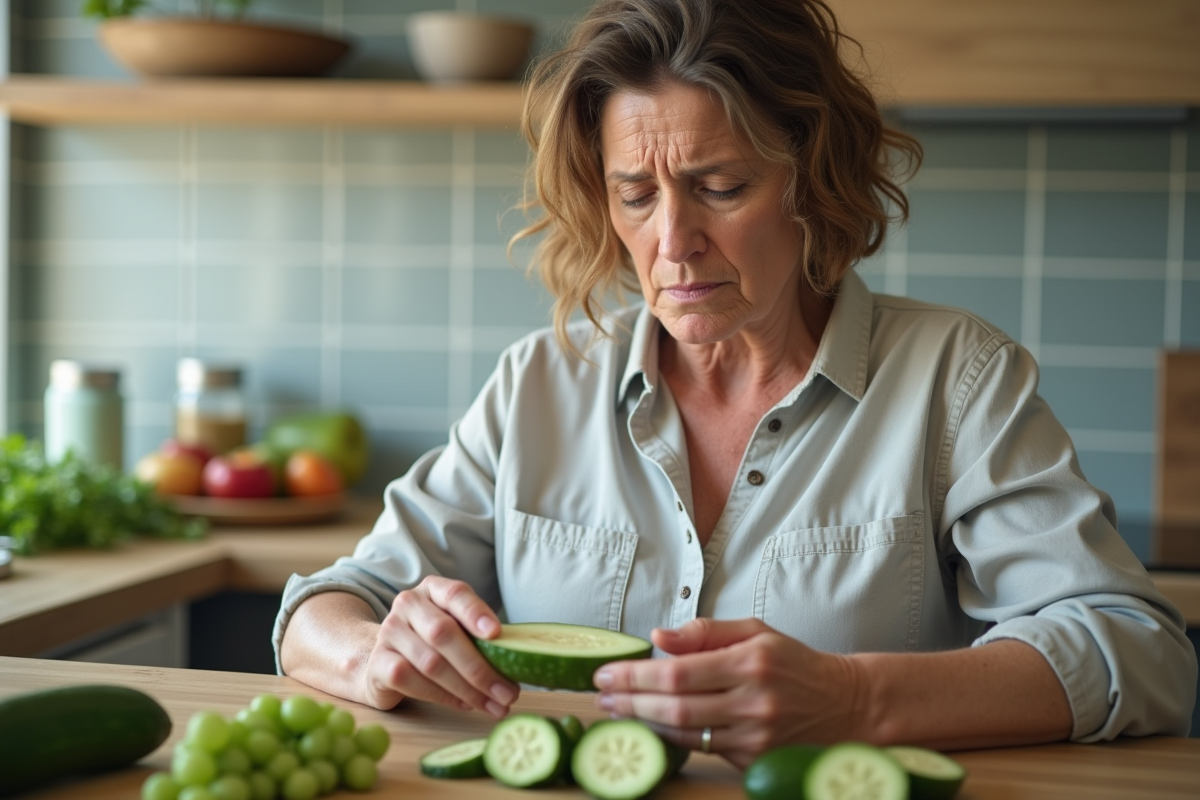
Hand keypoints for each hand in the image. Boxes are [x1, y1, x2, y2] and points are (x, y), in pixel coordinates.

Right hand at [363, 576, 518, 717]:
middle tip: (508, 692)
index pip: (455, 594)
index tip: (498, 633)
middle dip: (480, 667)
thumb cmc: (433, 643)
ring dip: (467, 689)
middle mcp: (408, 604)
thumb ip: (479, 636)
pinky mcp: (378, 663)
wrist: (383, 661)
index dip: (476, 613)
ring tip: (494, 705)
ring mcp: (389, 632)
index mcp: (433, 589)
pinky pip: (411, 680)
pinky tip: (465, 705)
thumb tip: (521, 657)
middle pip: (444, 633)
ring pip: (431, 662)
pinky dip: (443, 696)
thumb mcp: (456, 629)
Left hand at [592, 618, 864, 767]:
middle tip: (600, 696)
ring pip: (685, 733)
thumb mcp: (755, 632)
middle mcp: (752, 701)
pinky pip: (702, 749)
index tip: (606, 673)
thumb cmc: (793, 664)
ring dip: (643, 722)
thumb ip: (705, 632)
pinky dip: (671, 737)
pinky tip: (650, 726)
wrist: (846, 705)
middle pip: (674, 706)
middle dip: (629, 701)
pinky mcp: (755, 759)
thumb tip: (658, 636)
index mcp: (750, 662)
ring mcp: (755, 735)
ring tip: (615, 711)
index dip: (635, 675)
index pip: (678, 672)